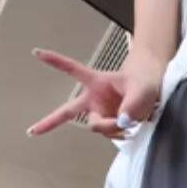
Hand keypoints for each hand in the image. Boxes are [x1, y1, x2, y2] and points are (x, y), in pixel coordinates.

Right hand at [28, 49, 162, 143]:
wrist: (154, 90)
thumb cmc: (145, 81)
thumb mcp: (142, 90)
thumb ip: (132, 106)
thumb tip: (120, 123)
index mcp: (96, 81)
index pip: (72, 69)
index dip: (54, 61)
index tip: (36, 53)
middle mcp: (94, 99)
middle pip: (69, 111)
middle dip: (50, 121)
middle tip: (32, 131)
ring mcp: (101, 113)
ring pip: (98, 127)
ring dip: (112, 128)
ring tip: (131, 122)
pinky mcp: (109, 125)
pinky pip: (110, 134)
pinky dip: (120, 133)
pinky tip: (131, 129)